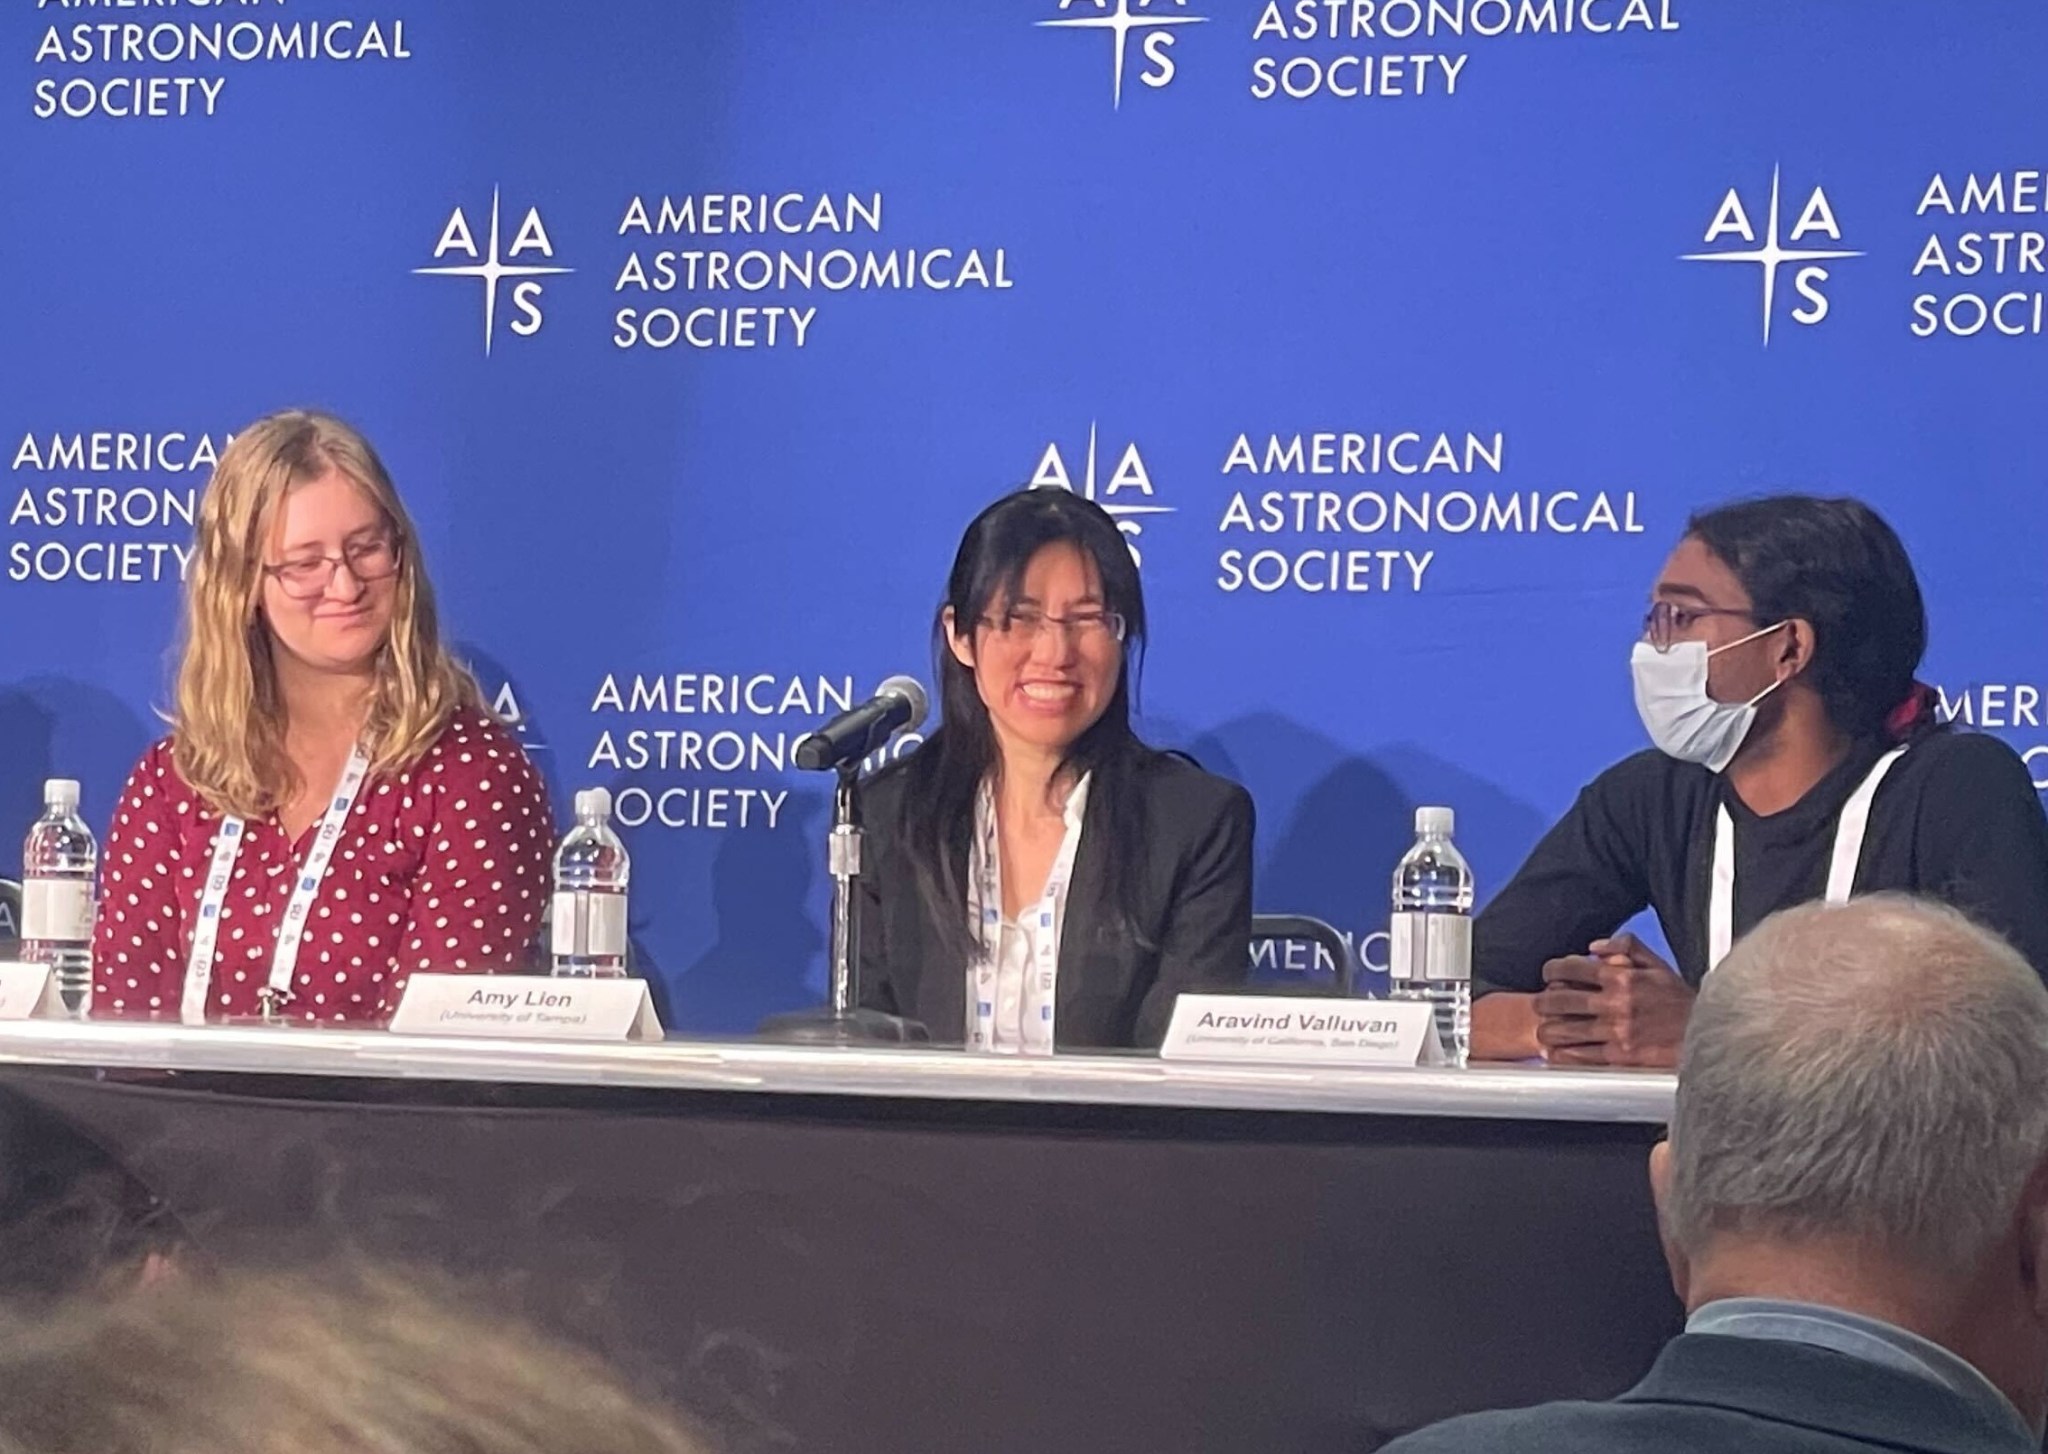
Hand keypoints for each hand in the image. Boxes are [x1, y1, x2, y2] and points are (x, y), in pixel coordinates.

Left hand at [1532, 932, 1693, 1067]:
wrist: (1706, 1034)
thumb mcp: (1657, 965)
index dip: (1551, 970)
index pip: (1570, 969)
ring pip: (1563, 1031)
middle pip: (1559, 1001)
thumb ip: (1625, 946)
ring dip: (1547, 1031)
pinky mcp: (1619, 1058)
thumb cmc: (1679, 1001)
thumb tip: (1592, 947)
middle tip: (1540, 1005)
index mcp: (1621, 978)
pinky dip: (1561, 1055)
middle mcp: (1615, 1004)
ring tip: (1546, 1030)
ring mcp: (1616, 1033)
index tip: (1549, 975)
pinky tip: (1557, 1053)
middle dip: (1543, 1002)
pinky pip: (1578, 1056)